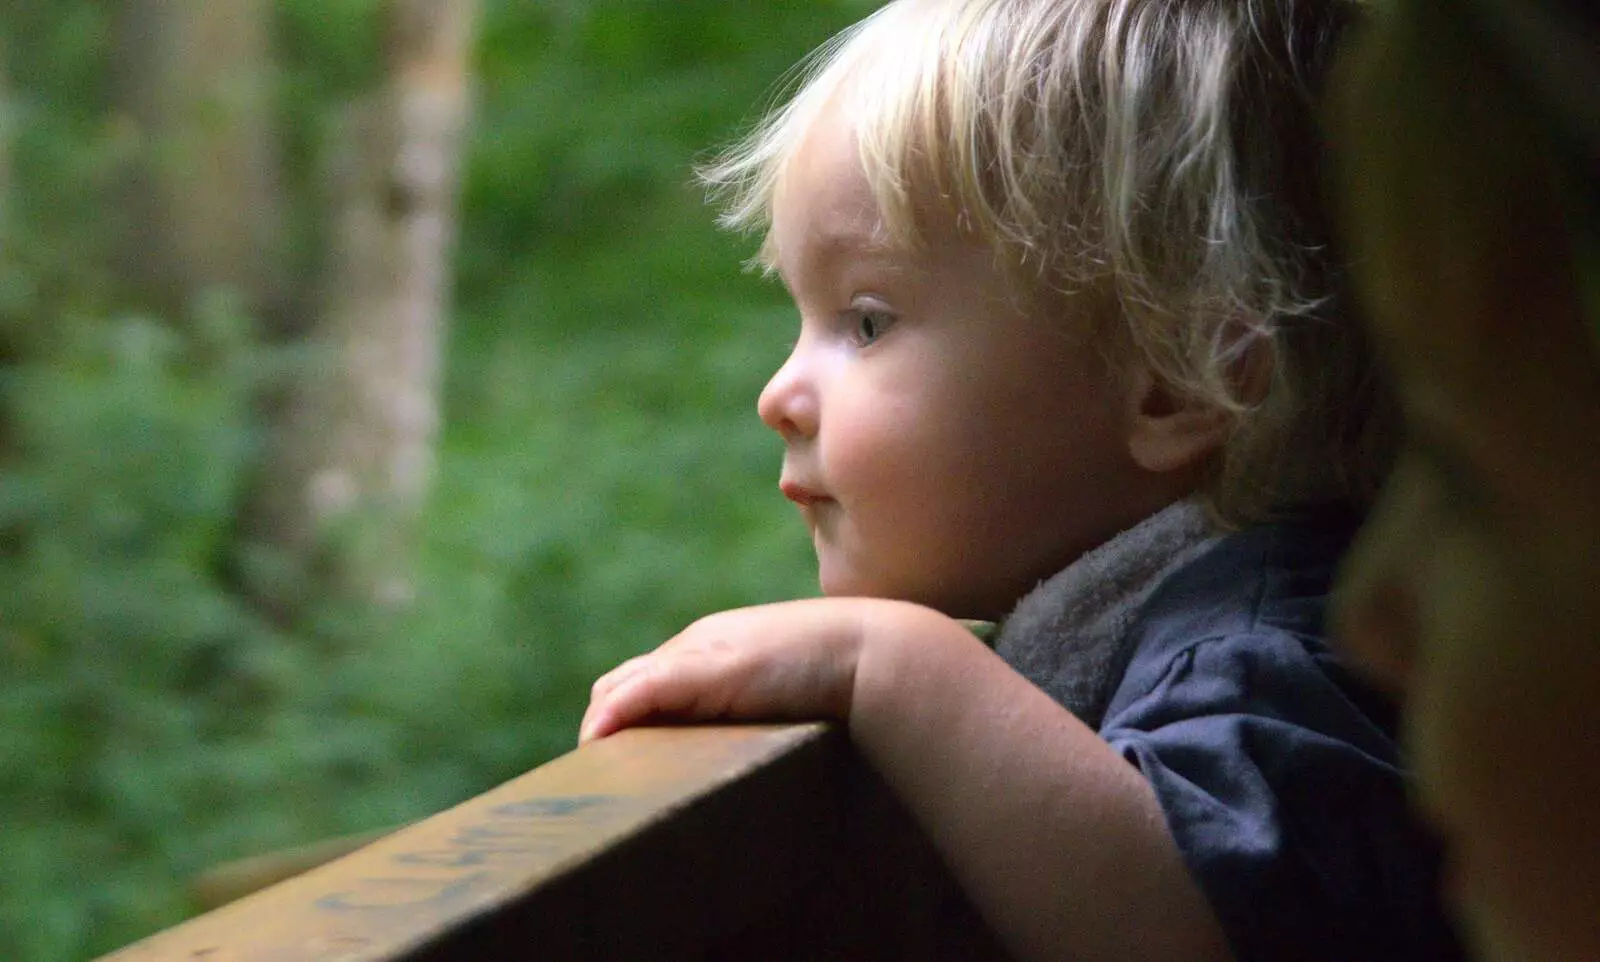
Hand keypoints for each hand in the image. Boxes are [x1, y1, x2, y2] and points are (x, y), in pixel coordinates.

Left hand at [579, 597, 929, 742]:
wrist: (875, 650)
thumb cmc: (845, 674)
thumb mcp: (785, 691)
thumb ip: (754, 709)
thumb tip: (746, 756)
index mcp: (712, 649)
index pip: (644, 681)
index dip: (623, 721)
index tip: (618, 767)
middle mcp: (697, 646)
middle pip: (621, 683)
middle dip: (603, 729)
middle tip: (600, 782)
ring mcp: (700, 655)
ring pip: (621, 687)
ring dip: (602, 730)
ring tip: (600, 777)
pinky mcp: (706, 668)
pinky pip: (640, 690)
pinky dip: (614, 717)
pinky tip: (601, 746)